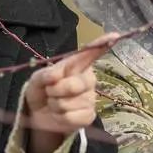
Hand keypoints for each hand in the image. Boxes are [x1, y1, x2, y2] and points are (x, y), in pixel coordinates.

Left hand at [23, 34, 115, 152]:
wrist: (37, 114)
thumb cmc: (41, 90)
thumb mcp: (37, 78)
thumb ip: (46, 74)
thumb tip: (55, 76)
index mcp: (77, 65)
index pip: (90, 54)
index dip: (101, 45)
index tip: (114, 35)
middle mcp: (88, 80)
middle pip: (75, 85)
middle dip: (55, 90)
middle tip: (49, 91)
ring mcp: (90, 99)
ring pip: (69, 103)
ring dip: (55, 105)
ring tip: (54, 103)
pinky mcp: (89, 116)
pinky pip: (71, 117)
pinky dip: (59, 117)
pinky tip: (59, 114)